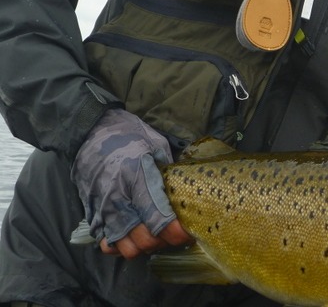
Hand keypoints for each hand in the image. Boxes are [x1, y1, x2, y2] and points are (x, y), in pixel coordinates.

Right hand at [71, 108, 192, 258]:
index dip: (176, 233)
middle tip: (172, 232)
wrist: (90, 131)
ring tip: (152, 233)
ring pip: (125, 248)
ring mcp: (102, 209)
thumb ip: (168, 171)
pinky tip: (131, 231)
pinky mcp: (91, 213)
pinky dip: (120, 243)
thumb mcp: (156, 145)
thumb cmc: (128, 134)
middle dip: (162, 242)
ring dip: (142, 246)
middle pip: (143, 241)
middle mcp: (118, 200)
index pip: (159, 220)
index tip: (187, 232)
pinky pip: (106, 242)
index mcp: (137, 179)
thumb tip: (184, 190)